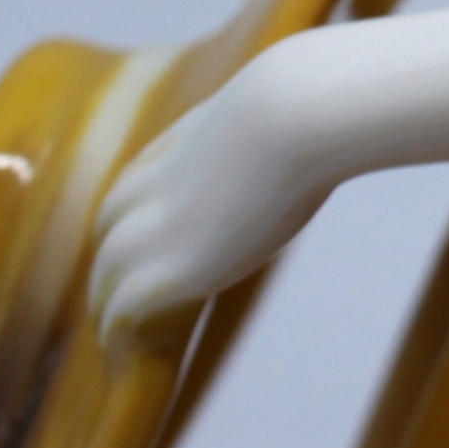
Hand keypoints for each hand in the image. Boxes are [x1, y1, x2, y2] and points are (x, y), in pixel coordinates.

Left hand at [90, 48, 331, 342]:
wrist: (297, 112)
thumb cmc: (312, 100)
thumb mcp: (289, 100)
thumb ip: (289, 110)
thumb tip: (343, 94)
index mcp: (183, 141)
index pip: (140, 179)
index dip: (139, 212)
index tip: (143, 234)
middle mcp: (154, 183)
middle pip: (109, 226)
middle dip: (112, 258)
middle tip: (118, 292)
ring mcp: (155, 228)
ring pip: (105, 273)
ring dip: (107, 304)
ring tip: (114, 337)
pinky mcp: (169, 270)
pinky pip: (122, 312)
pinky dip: (121, 332)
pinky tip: (128, 353)